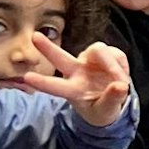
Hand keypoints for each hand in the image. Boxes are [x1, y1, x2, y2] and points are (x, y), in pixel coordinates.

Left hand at [17, 35, 132, 126]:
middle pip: (60, 57)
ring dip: (112, 66)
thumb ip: (112, 100)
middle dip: (47, 48)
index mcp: (73, 89)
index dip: (43, 82)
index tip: (27, 77)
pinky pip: (115, 54)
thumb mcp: (107, 111)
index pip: (56, 86)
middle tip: (34, 36)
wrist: (115, 99)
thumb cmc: (103, 107)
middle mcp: (76, 71)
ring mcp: (89, 60)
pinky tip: (121, 75)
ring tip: (120, 82)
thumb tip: (120, 86)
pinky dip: (121, 66)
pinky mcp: (105, 53)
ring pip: (98, 51)